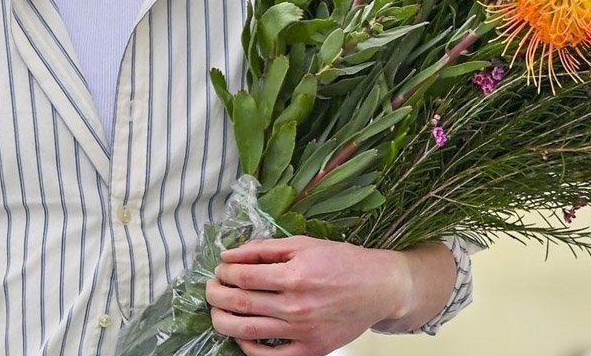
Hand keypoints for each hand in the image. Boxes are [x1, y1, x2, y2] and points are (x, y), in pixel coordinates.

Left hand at [204, 236, 446, 355]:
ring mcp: (303, 331)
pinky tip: (242, 335)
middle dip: (216, 295)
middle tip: (211, 289)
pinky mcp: (310, 350)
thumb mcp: (304, 244)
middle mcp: (297, 306)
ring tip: (217, 312)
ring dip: (222, 321)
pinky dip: (247, 347)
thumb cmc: (343, 262)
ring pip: (247, 331)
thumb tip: (231, 254)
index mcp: (295, 275)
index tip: (221, 270)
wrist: (379, 288)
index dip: (224, 273)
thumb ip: (265, 249)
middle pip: (239, 304)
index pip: (243, 277)